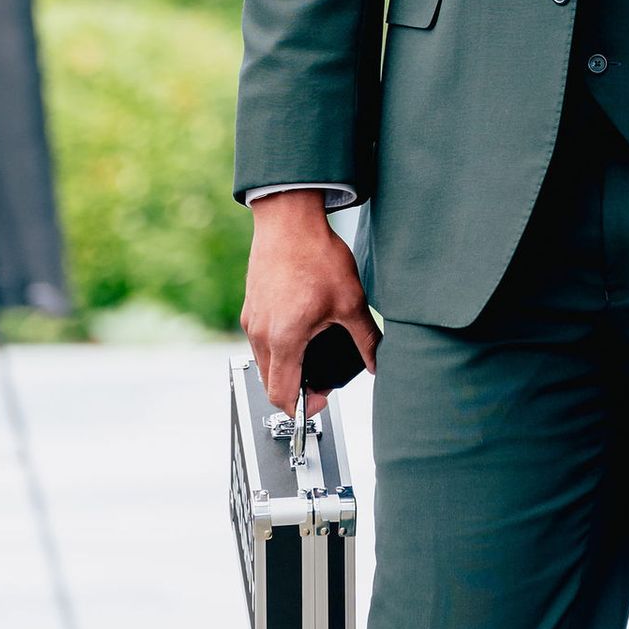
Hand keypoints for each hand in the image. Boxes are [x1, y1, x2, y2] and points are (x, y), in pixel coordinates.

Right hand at [242, 191, 378, 416]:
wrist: (289, 220)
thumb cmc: (315, 255)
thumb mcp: (351, 301)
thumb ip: (366, 339)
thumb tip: (379, 362)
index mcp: (284, 339)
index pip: (282, 395)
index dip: (302, 408)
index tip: (321, 401)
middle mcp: (260, 333)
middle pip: (270, 384)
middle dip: (294, 392)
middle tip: (320, 383)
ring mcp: (251, 321)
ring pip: (263, 363)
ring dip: (285, 370)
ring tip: (312, 358)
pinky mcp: (250, 308)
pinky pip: (259, 343)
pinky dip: (277, 350)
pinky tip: (300, 334)